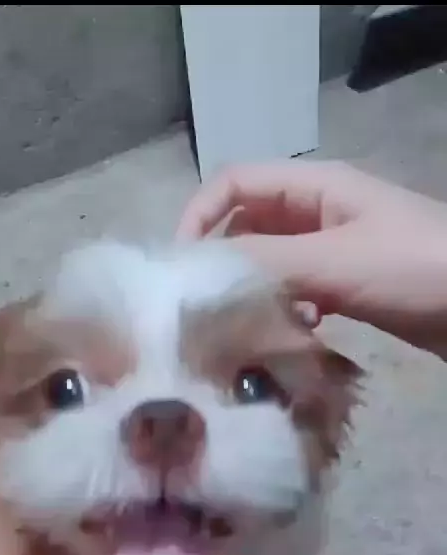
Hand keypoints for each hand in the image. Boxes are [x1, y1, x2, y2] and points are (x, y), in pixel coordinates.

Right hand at [177, 160, 446, 355]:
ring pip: (272, 262)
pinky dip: (290, 308)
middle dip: (225, 261)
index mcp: (314, 186)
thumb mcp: (335, 261)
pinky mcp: (349, 284)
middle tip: (207, 305)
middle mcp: (318, 211)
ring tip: (252, 323)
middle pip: (248, 224)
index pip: (234, 183)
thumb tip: (199, 275)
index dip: (199, 215)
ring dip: (257, 289)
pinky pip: (300, 289)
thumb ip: (266, 262)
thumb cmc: (413, 268)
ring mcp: (334, 248)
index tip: (181, 266)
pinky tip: (301, 331)